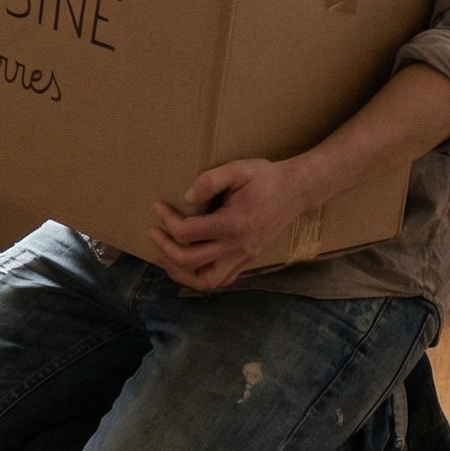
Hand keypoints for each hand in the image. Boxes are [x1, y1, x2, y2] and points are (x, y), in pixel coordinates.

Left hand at [148, 157, 309, 291]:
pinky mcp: (248, 260)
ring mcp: (245, 257)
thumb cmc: (265, 178)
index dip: (167, 220)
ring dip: (180, 272)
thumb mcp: (236, 169)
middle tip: (152, 232)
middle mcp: (239, 246)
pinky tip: (187, 263)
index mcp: (233, 224)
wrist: (296, 191)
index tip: (157, 206)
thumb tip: (186, 198)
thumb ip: (208, 182)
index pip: (188, 233)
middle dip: (164, 249)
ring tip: (164, 255)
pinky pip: (222, 279)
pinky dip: (199, 276)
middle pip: (191, 262)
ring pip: (207, 281)